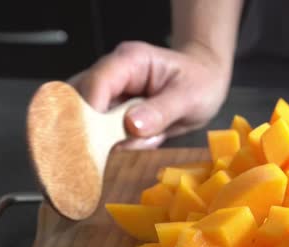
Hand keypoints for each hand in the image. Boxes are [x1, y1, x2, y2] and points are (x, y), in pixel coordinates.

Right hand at [70, 40, 230, 148]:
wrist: (206, 82)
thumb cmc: (200, 82)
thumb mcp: (190, 97)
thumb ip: (161, 111)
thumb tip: (131, 125)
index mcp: (130, 60)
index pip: (97, 84)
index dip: (92, 113)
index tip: (97, 141)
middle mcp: (113, 74)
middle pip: (82, 102)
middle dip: (102, 131)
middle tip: (131, 144)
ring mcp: (111, 93)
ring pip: (91, 121)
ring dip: (116, 139)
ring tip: (152, 137)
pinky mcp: (113, 112)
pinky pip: (106, 133)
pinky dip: (124, 144)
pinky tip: (149, 139)